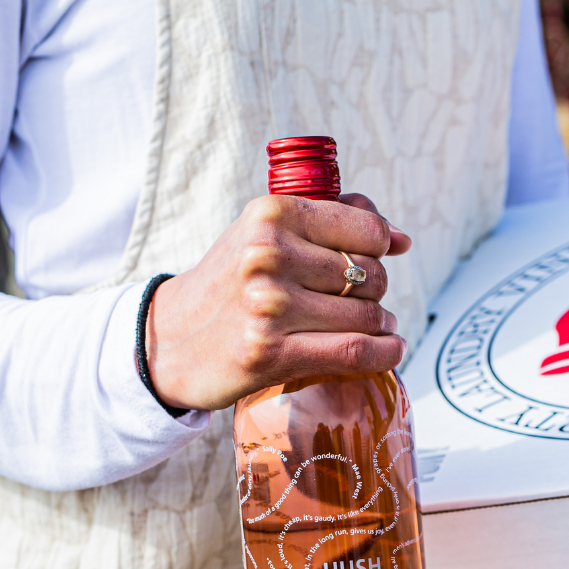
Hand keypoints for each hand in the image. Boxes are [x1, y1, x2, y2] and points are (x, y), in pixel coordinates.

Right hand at [146, 193, 410, 411]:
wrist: (169, 340)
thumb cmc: (231, 283)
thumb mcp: (267, 233)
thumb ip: (332, 221)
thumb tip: (400, 238)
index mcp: (272, 214)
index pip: (367, 229)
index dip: (380, 248)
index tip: (375, 259)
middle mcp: (269, 255)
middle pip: (370, 275)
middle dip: (376, 291)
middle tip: (360, 301)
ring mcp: (270, 306)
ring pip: (366, 315)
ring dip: (380, 325)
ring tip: (369, 326)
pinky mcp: (272, 353)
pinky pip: (355, 352)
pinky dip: (385, 353)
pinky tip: (389, 349)